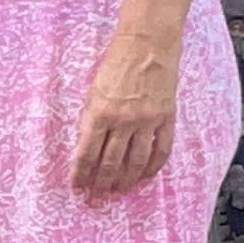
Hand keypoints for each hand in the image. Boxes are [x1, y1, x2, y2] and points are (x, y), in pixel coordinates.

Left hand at [69, 29, 180, 199]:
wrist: (147, 44)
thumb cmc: (116, 63)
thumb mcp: (93, 90)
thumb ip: (91, 118)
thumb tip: (88, 146)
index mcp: (99, 113)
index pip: (86, 153)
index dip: (81, 174)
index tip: (77, 188)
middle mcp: (123, 121)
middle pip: (110, 162)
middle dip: (101, 184)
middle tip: (96, 199)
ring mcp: (147, 121)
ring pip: (135, 162)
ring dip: (126, 181)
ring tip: (119, 192)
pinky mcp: (166, 118)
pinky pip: (161, 150)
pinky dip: (152, 167)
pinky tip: (144, 177)